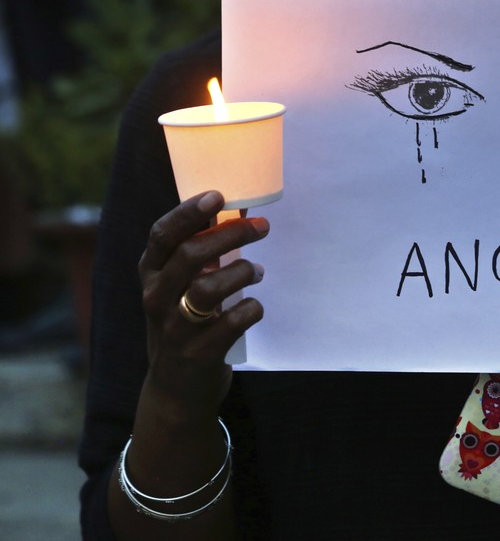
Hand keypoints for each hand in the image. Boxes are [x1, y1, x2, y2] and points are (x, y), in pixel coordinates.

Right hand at [137, 190, 269, 424]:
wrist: (176, 390)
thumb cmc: (184, 324)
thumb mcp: (178, 288)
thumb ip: (198, 255)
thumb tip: (235, 213)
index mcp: (150, 274)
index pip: (162, 235)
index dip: (189, 213)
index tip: (218, 196)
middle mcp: (156, 298)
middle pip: (190, 255)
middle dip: (231, 235)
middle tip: (261, 228)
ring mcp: (175, 328)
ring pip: (208, 289)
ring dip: (242, 273)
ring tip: (257, 271)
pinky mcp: (198, 354)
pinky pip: (231, 322)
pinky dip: (251, 309)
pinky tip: (254, 306)